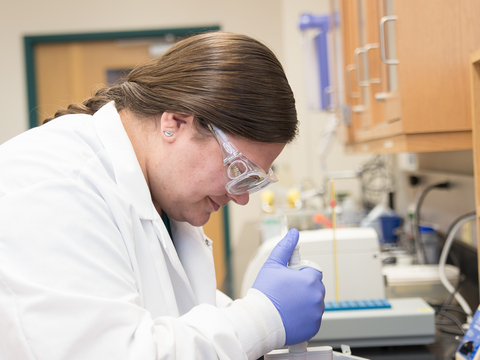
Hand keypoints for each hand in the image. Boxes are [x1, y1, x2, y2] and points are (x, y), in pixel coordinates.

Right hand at [252, 229, 324, 345]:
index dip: (300, 273)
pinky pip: (313, 318)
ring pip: (314, 302)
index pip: (313, 271)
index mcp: (310, 279)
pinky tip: (290, 315)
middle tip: (286, 291)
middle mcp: (317, 296)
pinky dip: (305, 317)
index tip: (290, 279)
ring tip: (287, 304)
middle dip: (304, 287)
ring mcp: (316, 313)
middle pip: (315, 287)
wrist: (260, 320)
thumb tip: (293, 234)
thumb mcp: (273, 265)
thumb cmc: (265, 293)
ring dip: (305, 302)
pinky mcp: (314, 327)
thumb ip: (285, 247)